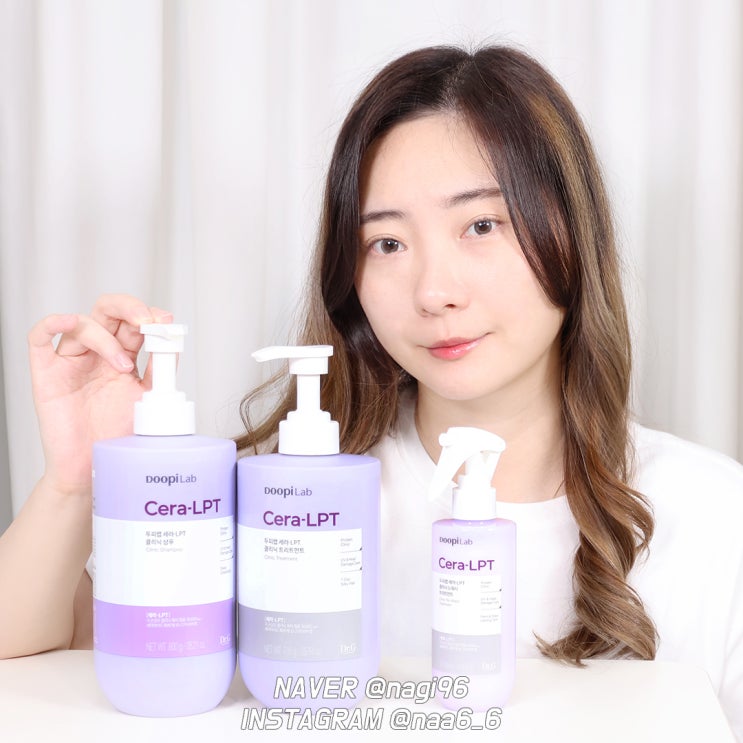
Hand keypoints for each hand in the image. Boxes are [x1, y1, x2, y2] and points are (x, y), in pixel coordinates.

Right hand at [27, 294, 171, 495]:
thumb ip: (160, 369)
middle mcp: (97, 353)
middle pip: (108, 310)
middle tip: (146, 321)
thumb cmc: (117, 435)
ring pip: (83, 323)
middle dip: (130, 308)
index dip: (149, 315)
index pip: (133, 321)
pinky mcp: (47, 372)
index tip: (165, 323)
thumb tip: (172, 340)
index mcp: (122, 356)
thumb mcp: (148, 397)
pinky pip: (39, 337)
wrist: (93, 467)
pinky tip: (69, 322)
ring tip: (123, 366)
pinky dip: (52, 323)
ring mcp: (71, 360)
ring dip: (107, 338)